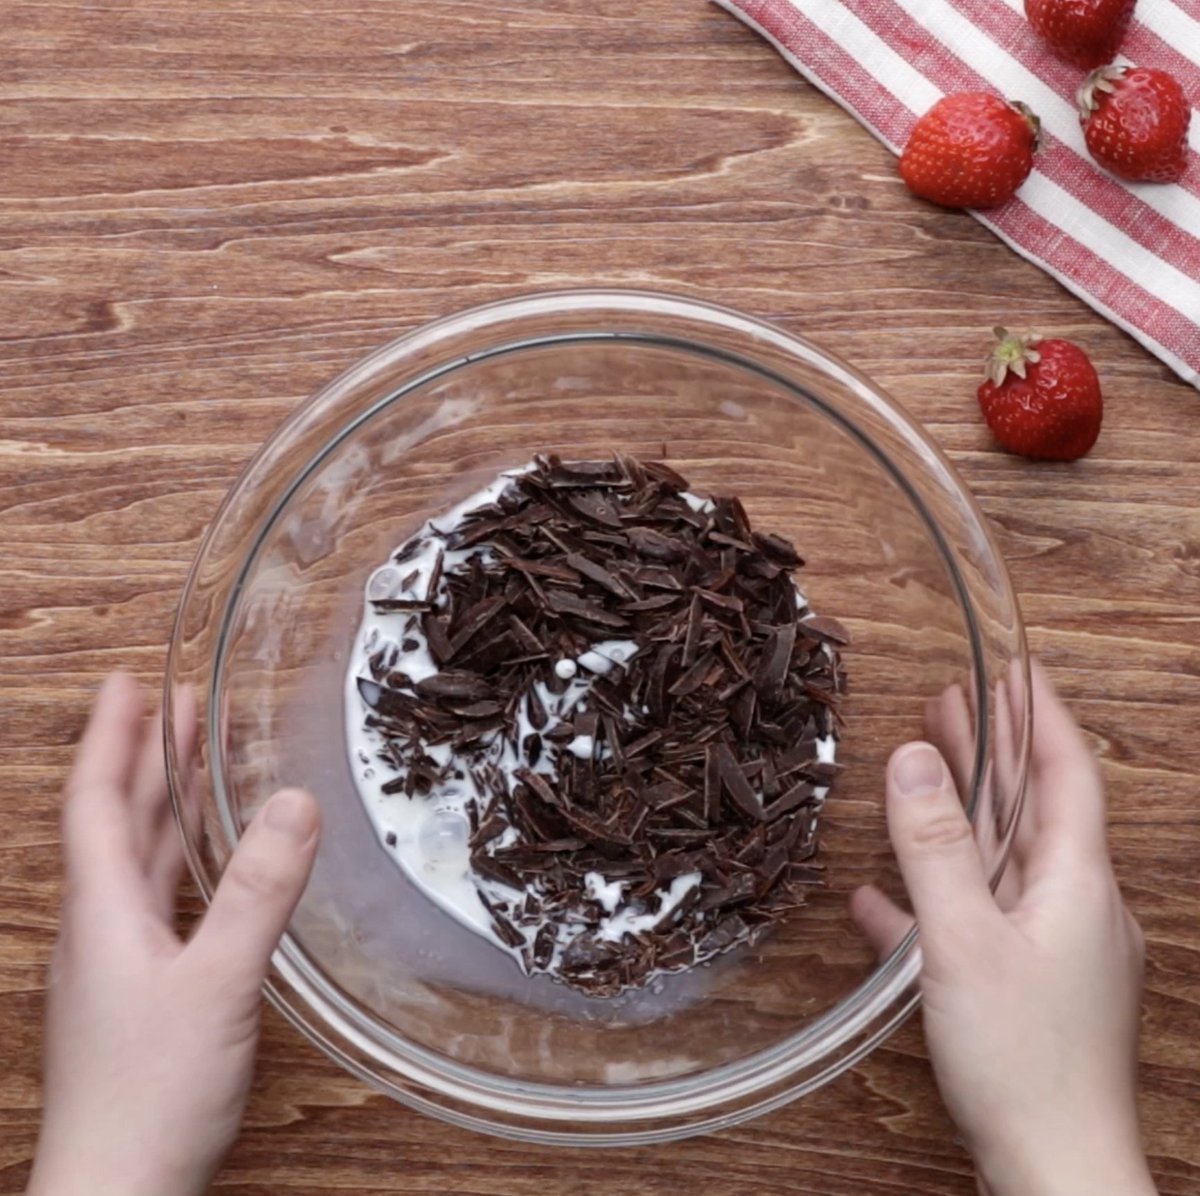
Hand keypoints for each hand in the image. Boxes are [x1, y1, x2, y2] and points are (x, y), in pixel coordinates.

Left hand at [28, 673, 321, 1195]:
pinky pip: (161, 903)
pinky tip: (212, 865)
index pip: (95, 802)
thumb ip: (259, 892)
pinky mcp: (143, 996)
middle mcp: (103, 930)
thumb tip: (293, 803)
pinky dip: (186, 863)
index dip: (111, 738)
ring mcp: (119, 966)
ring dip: (166, 806)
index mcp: (104, 913)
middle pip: (119, 823)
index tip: (125, 682)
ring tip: (196, 762)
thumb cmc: (149, 1099)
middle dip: (147, 757)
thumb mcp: (218, 983)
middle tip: (178, 704)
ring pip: (141, 863)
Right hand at [852, 661, 1152, 1195]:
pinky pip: (974, 921)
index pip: (1066, 772)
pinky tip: (880, 900)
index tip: (1017, 666)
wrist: (1056, 1173)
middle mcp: (1074, 908)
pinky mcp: (1025, 990)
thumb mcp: (963, 940)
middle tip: (952, 703)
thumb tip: (913, 759)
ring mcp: (1053, 951)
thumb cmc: (1024, 1062)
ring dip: (959, 815)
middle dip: (992, 753)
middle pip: (1031, 810)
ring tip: (920, 770)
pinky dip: (932, 898)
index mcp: (1077, 884)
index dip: (1041, 714)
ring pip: (1001, 862)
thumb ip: (934, 847)